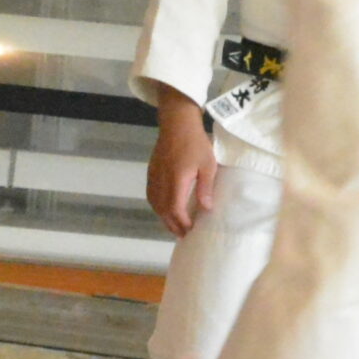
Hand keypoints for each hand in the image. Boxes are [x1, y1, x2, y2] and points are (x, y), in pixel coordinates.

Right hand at [147, 99, 218, 234]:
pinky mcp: (151, 171)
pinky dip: (157, 206)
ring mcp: (154, 176)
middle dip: (172, 225)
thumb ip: (205, 188)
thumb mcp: (208, 165)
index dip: (182, 222)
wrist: (177, 123)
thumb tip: (206, 209)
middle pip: (163, 210)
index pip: (175, 209)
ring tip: (174, 226)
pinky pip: (151, 195)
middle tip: (183, 235)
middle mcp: (162, 181)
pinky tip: (164, 210)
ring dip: (163, 218)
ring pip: (155, 204)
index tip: (191, 230)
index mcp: (176, 180)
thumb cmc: (196, 142)